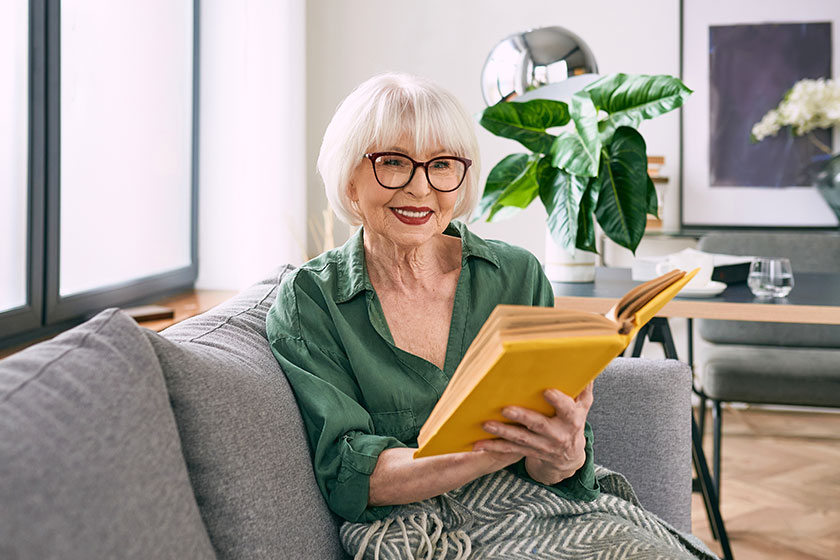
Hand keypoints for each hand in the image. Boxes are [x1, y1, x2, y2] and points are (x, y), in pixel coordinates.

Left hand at [473, 382, 593, 484]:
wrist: (570, 456)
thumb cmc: (574, 422)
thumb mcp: (583, 405)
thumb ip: (584, 386)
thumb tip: (585, 363)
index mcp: (571, 419)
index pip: (566, 409)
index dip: (558, 401)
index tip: (547, 391)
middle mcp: (557, 434)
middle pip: (538, 425)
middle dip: (522, 417)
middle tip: (506, 409)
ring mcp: (542, 445)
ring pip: (520, 439)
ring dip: (502, 432)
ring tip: (486, 424)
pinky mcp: (529, 452)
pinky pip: (510, 450)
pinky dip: (493, 447)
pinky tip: (478, 444)